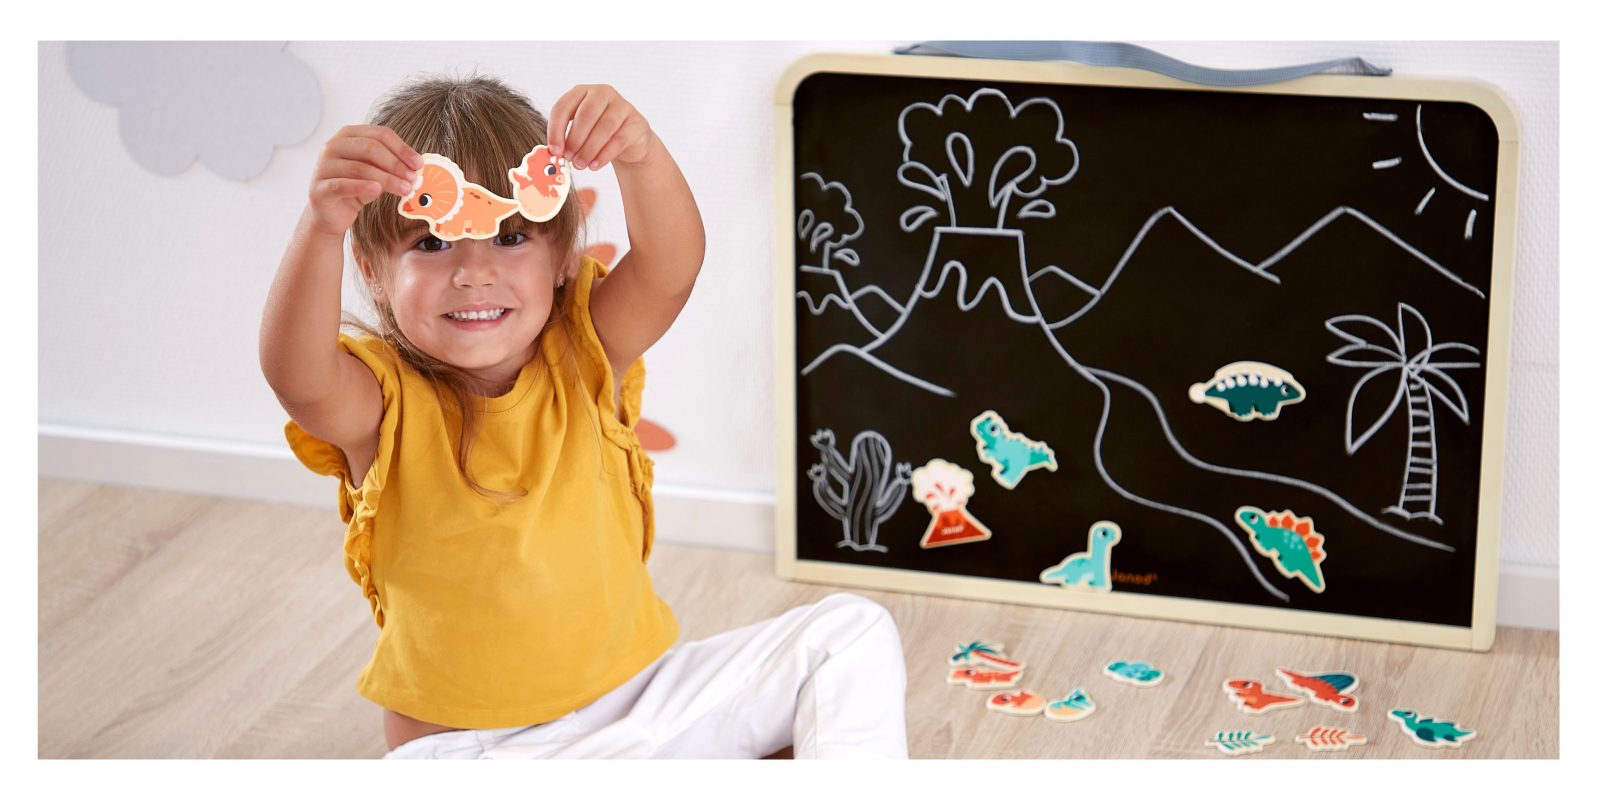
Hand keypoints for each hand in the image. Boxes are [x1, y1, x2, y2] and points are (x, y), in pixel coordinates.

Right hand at [306, 124, 423, 237]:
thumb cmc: (356, 189)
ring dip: (387, 179)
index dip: (402, 149)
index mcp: (348, 135)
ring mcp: (324, 166)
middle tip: (413, 179)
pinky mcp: (319, 188)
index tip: (419, 164)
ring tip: (405, 190)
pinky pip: (343, 185)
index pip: (380, 134)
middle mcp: (333, 146)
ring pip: (360, 168)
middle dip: (396, 164)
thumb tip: (417, 167)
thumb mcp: (376, 173)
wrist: (331, 214)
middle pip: (370, 148)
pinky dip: (363, 187)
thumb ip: (391, 165)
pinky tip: (378, 191)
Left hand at [547, 84, 656, 170]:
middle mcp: (603, 93)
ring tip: (581, 165)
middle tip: (568, 158)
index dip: (556, 129)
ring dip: (589, 149)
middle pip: (586, 115)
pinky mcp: (636, 123)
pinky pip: (618, 139)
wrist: (630, 140)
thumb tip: (555, 152)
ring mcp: (622, 106)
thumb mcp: (580, 131)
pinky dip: (604, 155)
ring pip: (604, 127)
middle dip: (574, 139)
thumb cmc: (598, 133)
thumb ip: (566, 137)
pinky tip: (595, 165)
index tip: (554, 150)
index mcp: (582, 91)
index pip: (563, 106)